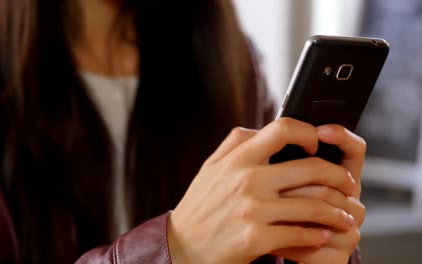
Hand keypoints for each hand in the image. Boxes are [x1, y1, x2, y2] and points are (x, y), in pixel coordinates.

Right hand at [167, 118, 356, 263]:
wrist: (182, 246)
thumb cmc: (200, 205)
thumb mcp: (211, 167)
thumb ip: (235, 144)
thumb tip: (261, 129)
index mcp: (238, 159)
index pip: (282, 130)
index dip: (307, 132)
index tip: (316, 144)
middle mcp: (248, 180)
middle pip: (311, 168)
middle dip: (338, 176)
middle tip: (347, 184)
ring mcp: (253, 210)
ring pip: (313, 205)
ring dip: (337, 213)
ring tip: (345, 217)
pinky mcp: (257, 239)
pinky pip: (301, 234)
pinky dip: (318, 235)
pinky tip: (323, 235)